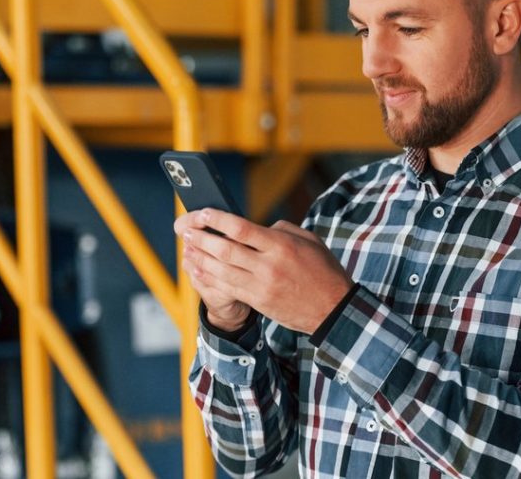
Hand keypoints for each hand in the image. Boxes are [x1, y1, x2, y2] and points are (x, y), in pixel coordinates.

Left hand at [174, 209, 353, 333]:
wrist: (333, 309)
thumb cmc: (322, 270)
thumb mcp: (308, 241)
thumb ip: (281, 229)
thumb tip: (258, 227)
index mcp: (281, 245)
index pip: (241, 228)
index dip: (218, 219)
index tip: (204, 213)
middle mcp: (268, 265)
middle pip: (225, 249)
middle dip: (202, 239)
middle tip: (187, 230)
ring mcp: (262, 285)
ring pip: (222, 270)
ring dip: (200, 258)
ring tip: (187, 248)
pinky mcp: (259, 301)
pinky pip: (228, 288)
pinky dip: (209, 278)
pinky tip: (198, 270)